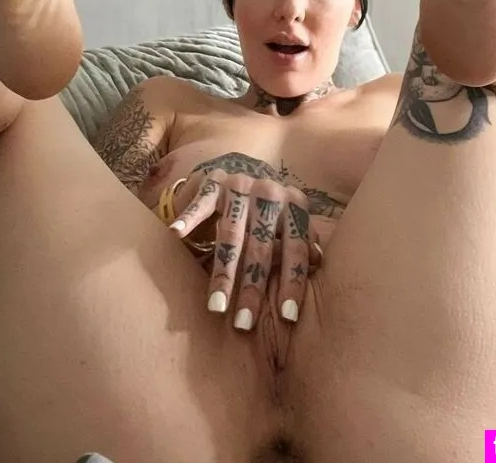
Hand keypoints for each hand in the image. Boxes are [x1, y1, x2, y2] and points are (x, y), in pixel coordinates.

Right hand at [169, 153, 319, 329]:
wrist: (242, 171)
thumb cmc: (269, 210)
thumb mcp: (290, 221)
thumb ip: (303, 241)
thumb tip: (318, 262)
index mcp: (293, 203)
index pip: (295, 247)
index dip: (292, 282)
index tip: (287, 317)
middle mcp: (268, 192)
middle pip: (261, 248)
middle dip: (253, 289)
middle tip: (245, 323)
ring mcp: (239, 186)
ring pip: (231, 235)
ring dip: (223, 274)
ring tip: (217, 306)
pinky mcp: (213, 182)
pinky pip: (200, 203)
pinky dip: (189, 217)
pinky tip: (177, 234)